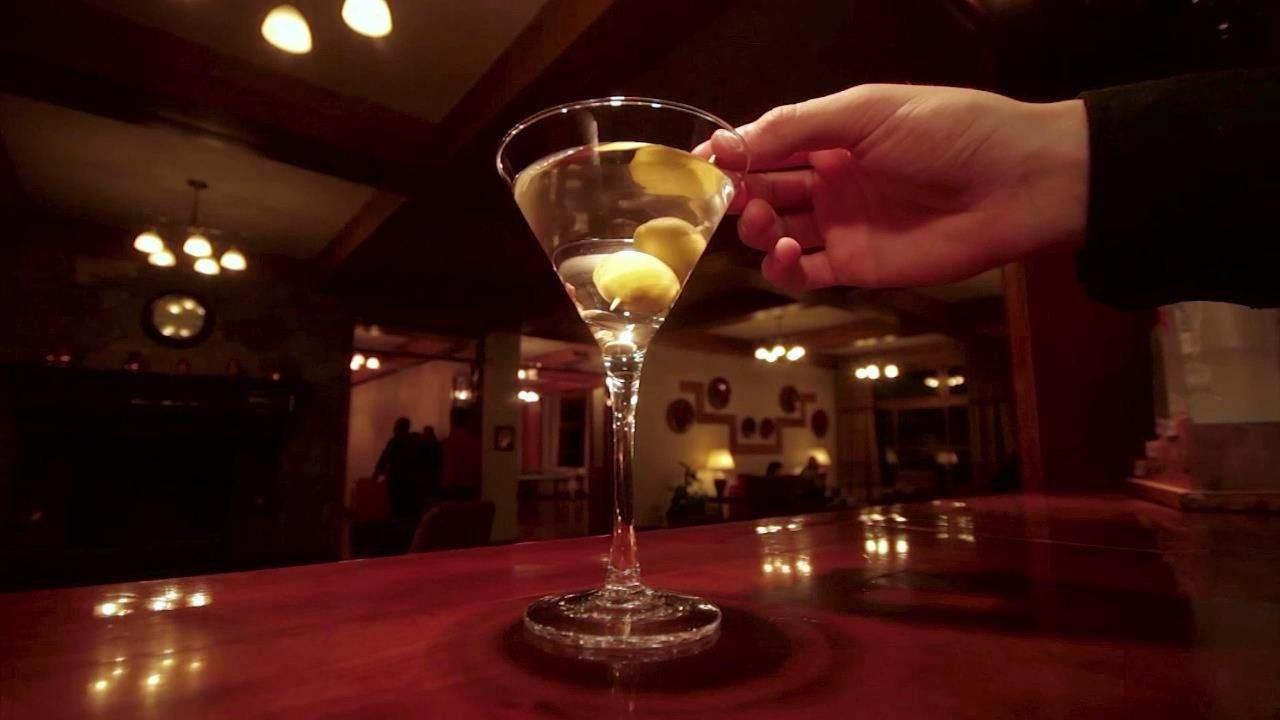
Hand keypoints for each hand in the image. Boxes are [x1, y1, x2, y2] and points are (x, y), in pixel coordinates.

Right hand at [701, 84, 1087, 290]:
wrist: (1018, 184)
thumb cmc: (949, 131)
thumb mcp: (867, 112)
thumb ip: (795, 127)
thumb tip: (724, 145)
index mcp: (832, 133)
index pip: (765, 145)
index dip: (731, 156)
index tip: (698, 168)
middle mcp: (830, 179)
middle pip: (763, 190)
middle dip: (738, 195)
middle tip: (731, 201)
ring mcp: (842, 225)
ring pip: (775, 232)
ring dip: (757, 230)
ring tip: (766, 224)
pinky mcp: (858, 266)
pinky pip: (805, 273)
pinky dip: (784, 267)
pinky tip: (789, 253)